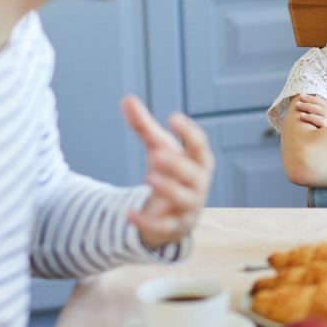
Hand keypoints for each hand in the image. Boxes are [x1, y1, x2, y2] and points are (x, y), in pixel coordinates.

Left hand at [121, 96, 214, 248]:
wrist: (175, 213)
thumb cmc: (172, 174)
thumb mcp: (159, 148)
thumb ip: (144, 126)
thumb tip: (127, 99)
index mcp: (198, 162)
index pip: (199, 145)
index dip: (189, 132)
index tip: (173, 117)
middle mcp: (198, 184)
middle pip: (193, 173)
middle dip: (178, 164)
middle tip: (158, 154)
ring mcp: (189, 206)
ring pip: (184, 198)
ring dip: (169, 189)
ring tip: (149, 178)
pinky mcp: (174, 227)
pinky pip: (163, 226)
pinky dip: (146, 221)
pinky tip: (127, 215)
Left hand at [294, 94, 326, 127]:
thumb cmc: (320, 142)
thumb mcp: (321, 128)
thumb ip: (318, 118)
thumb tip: (309, 108)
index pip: (326, 105)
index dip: (315, 99)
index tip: (303, 95)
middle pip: (325, 106)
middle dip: (311, 100)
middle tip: (300, 98)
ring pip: (323, 112)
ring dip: (309, 106)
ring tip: (297, 105)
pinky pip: (321, 121)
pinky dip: (310, 117)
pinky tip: (301, 116)